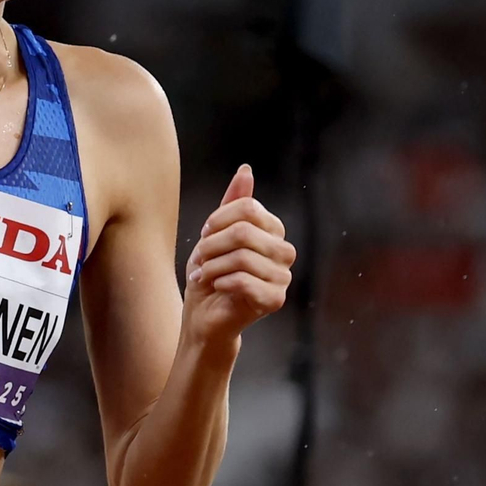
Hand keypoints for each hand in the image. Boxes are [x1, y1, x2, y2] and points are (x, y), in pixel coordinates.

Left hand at [182, 165, 294, 345]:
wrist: (203, 315)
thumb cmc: (210, 273)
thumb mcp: (215, 233)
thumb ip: (233, 203)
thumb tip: (246, 169)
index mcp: (273, 231)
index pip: (248, 208)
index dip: (219, 219)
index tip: (205, 233)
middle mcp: (284, 251)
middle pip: (245, 231)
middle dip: (213, 244)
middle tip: (202, 257)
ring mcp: (283, 277)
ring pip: (242, 257)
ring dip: (213, 265)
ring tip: (204, 274)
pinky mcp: (275, 300)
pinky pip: (245, 281)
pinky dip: (221, 281)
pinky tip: (215, 286)